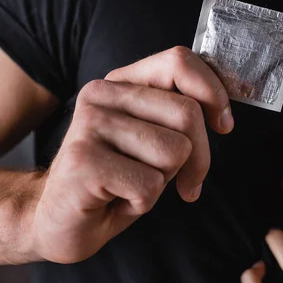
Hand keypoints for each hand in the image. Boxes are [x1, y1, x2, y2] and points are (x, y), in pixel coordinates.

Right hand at [31, 46, 232, 263]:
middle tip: (182, 182)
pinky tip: (116, 199)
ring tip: (133, 184)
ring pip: (174, 152)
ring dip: (164, 181)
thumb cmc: (117, 180)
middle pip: (187, 113)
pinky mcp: (83, 161)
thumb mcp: (155, 139)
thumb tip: (223, 118)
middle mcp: (101, 95)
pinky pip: (150, 186)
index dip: (214, 93)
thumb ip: (180, 118)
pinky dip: (142, 203)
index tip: (223, 125)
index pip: (179, 61)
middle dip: (198, 158)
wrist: (59, 221)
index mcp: (121, 81)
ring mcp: (89, 125)